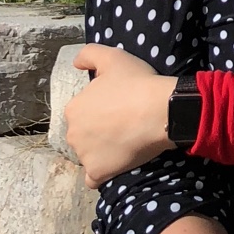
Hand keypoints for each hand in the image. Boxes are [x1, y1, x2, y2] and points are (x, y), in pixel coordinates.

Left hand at [66, 44, 175, 184]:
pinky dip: (101, 173)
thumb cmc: (136, 83)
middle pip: (82, 134)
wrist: (161, 111)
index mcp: (73, 108)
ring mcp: (84, 156)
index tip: (117, 106)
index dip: (99, 108)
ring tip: (123, 143)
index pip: (81, 111)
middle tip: (122, 124)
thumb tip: (75, 64)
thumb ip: (88, 54)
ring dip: (100, 151)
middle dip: (96, 131)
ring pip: (88, 155)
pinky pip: (93, 178)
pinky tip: (115, 164)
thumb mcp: (112, 58)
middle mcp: (73, 134)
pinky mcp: (98, 173)